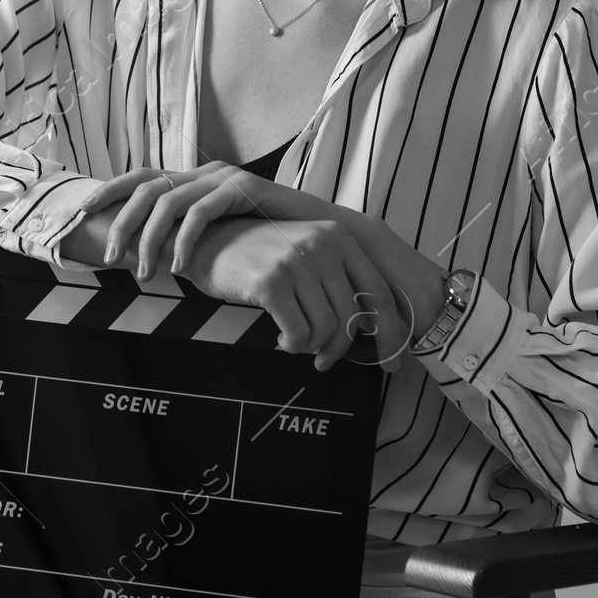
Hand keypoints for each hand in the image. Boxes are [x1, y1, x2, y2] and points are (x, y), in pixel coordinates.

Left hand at [116, 160, 318, 279]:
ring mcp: (224, 177)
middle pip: (146, 187)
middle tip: (109, 259)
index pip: (141, 177)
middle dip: (121, 222)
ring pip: (169, 201)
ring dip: (149, 239)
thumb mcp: (220, 238)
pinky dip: (184, 239)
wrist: (323, 236)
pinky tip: (179, 265)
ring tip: (145, 274)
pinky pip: (202, 212)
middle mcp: (205, 172)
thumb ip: (191, 239)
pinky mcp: (245, 189)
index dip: (108, 191)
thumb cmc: (268, 242)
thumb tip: (152, 258)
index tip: (81, 212)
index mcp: (194, 180)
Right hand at [181, 213, 413, 372]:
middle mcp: (322, 244)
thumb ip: (339, 279)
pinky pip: (298, 334)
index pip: (380, 292)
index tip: (392, 361)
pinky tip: (279, 337)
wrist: (206, 242)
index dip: (392, 333)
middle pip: (353, 318)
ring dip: (310, 346)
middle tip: (323, 360)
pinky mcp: (271, 282)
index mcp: (339, 236)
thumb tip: (375, 328)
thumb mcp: (306, 253)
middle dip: (340, 349)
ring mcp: (297, 261)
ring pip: (326, 330)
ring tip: (293, 340)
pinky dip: (291, 344)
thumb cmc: (259, 256)